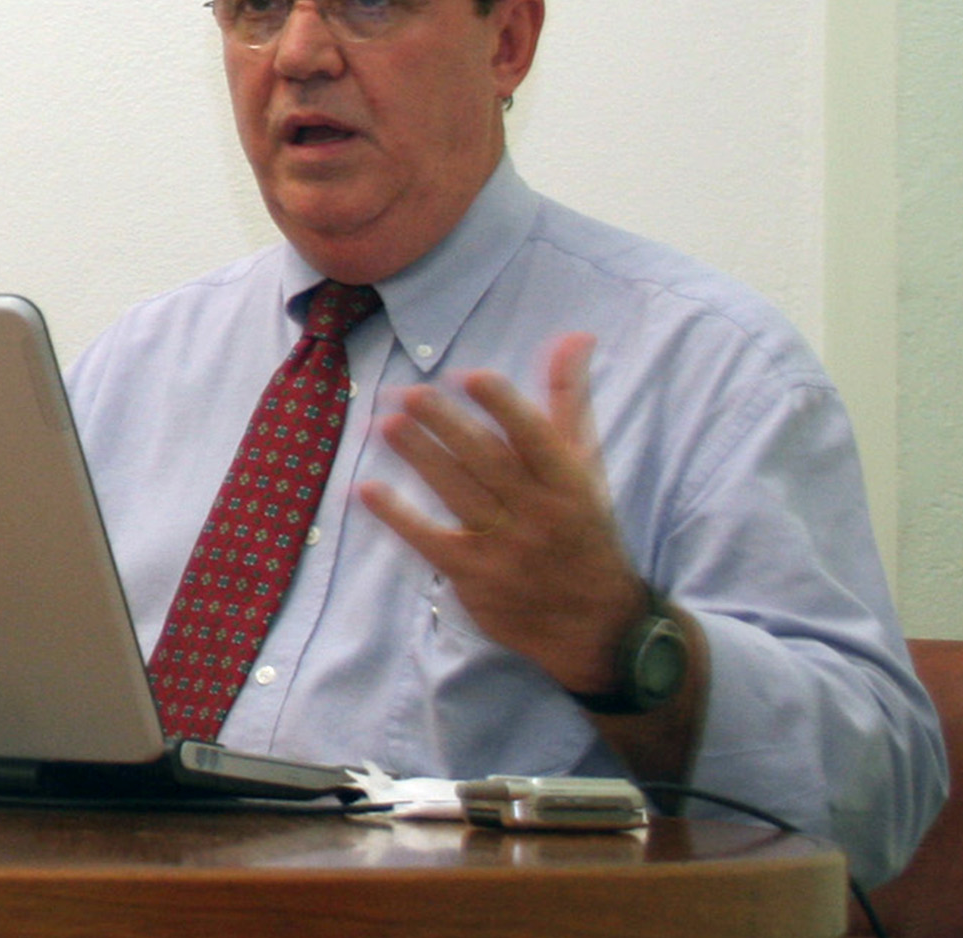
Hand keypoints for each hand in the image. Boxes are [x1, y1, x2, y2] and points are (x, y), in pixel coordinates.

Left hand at [353, 332, 645, 694]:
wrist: (595, 625)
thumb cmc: (584, 529)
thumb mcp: (585, 466)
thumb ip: (570, 401)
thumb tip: (574, 336)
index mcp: (568, 483)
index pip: (536, 439)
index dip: (503, 407)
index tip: (469, 376)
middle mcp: (538, 513)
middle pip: (488, 462)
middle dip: (447, 425)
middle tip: (409, 393)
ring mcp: (505, 547)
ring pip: (458, 494)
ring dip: (421, 458)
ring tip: (386, 424)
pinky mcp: (473, 576)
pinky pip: (431, 541)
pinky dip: (399, 516)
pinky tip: (367, 489)